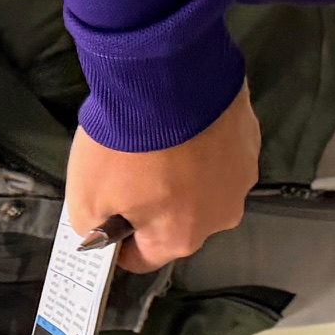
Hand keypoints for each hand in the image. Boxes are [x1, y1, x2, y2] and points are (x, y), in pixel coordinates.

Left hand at [64, 83, 258, 271]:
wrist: (166, 75)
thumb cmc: (126, 142)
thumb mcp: (85, 196)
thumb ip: (93, 226)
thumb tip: (101, 232)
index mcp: (181, 238)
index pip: (143, 259)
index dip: (119, 241)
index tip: (106, 218)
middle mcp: (220, 216)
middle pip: (178, 222)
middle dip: (153, 202)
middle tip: (129, 169)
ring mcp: (241, 176)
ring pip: (203, 186)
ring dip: (183, 172)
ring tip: (158, 140)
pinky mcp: (249, 139)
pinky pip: (219, 152)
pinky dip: (201, 144)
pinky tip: (181, 123)